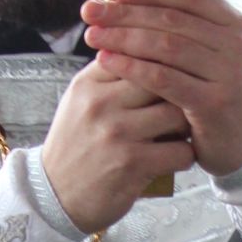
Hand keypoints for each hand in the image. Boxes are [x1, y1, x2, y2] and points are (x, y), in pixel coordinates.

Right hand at [41, 64, 195, 234]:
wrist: (54, 195)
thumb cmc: (76, 144)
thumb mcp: (80, 101)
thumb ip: (108, 74)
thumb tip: (148, 46)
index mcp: (89, 83)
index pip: (137, 54)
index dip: (164, 62)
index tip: (175, 73)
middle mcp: (101, 104)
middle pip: (163, 81)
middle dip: (181, 93)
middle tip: (186, 105)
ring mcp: (117, 134)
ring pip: (177, 115)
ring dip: (188, 125)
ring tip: (182, 132)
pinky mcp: (132, 165)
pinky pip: (180, 151)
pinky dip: (185, 155)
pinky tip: (177, 156)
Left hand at [80, 0, 241, 177]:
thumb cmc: (222, 98)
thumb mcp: (216, 57)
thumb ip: (188, 32)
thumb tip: (132, 2)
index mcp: (239, 26)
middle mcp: (239, 45)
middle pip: (173, 19)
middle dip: (126, 13)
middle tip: (90, 11)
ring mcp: (230, 74)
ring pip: (166, 46)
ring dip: (124, 38)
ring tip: (93, 36)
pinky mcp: (214, 103)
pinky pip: (164, 79)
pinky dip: (132, 67)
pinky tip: (108, 62)